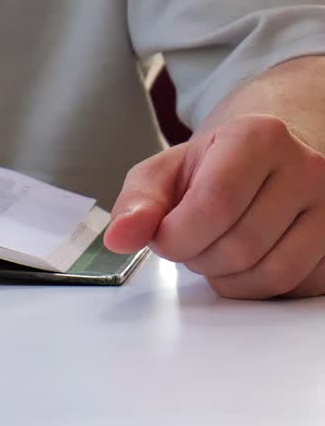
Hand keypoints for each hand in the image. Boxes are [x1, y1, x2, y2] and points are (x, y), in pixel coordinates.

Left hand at [104, 114, 324, 298]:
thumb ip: (138, 203)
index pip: (215, 205)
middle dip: (199, 257)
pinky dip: (258, 287)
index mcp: (258, 136)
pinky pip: (296, 289)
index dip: (178, 235)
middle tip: (191, 240)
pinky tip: (248, 259)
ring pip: (272, 275)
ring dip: (227, 278)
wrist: (271, 157)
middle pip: (240, 246)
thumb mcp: (165, 172)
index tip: (164, 238)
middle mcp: (308, 166)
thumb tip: (119, 238)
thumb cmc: (213, 165)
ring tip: (215, 249)